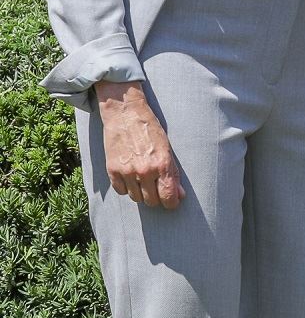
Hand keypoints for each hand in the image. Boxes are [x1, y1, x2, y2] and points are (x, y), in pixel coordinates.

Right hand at [96, 80, 182, 207]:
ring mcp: (127, 171)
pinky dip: (126, 188)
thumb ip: (173, 172)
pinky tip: (130, 177)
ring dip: (141, 193)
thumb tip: (179, 194)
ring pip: (136, 198)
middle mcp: (144, 170)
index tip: (172, 203)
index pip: (168, 195)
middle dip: (156, 198)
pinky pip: (121, 191)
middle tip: (157, 190)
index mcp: (162, 164)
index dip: (172, 203)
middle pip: (151, 200)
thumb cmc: (150, 129)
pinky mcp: (112, 170)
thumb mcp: (167, 148)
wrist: (125, 114)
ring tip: (144, 181)